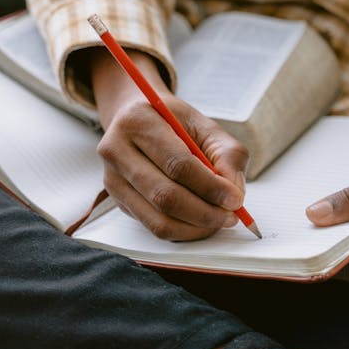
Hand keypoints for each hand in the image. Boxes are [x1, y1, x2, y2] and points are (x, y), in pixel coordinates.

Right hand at [90, 47, 247, 240]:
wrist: (135, 117)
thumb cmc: (172, 121)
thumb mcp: (204, 125)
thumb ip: (226, 154)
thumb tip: (234, 193)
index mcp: (138, 122)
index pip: (177, 164)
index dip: (210, 187)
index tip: (236, 199)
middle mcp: (117, 151)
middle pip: (165, 196)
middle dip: (205, 213)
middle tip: (230, 216)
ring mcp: (112, 179)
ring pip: (157, 220)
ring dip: (195, 227)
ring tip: (218, 220)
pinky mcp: (117, 200)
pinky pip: (153, 227)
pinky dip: (183, 230)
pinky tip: (199, 222)